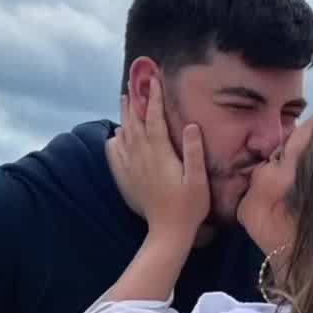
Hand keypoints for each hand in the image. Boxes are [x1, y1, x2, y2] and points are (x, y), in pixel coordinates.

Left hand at [116, 77, 209, 241]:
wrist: (167, 232)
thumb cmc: (189, 207)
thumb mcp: (198, 180)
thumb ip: (194, 151)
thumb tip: (191, 124)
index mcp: (160, 154)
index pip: (154, 119)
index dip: (154, 98)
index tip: (154, 80)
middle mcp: (142, 157)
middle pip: (135, 122)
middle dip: (135, 101)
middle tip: (133, 84)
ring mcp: (132, 168)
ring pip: (124, 135)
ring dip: (125, 116)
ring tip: (124, 101)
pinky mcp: (127, 179)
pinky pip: (115, 154)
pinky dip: (114, 140)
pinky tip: (116, 135)